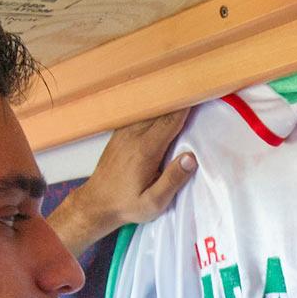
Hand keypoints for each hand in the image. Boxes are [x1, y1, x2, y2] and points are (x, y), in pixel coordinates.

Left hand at [49, 108, 196, 254]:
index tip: (200, 94)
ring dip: (167, 105)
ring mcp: (125, 133)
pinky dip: (155, 111)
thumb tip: (191, 158)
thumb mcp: (153, 202)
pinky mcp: (120, 134)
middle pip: (162, 112)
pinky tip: (164, 110)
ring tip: (184, 97)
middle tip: (198, 92)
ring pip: (151, 111)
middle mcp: (134, 136)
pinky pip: (141, 116)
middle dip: (180, 102)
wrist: (96, 203)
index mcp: (146, 150)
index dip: (186, 107)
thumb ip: (172, 180)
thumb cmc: (127, 204)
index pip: (170, 121)